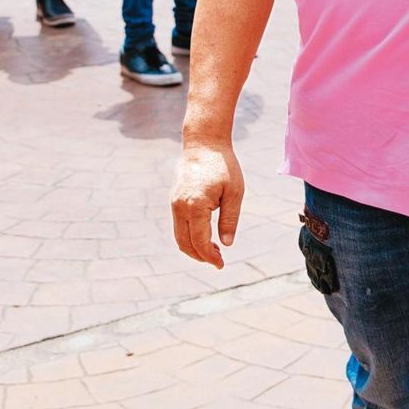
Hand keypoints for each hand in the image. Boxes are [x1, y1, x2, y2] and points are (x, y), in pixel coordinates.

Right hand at [171, 144, 243, 268]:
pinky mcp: (175, 200)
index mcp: (196, 206)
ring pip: (179, 237)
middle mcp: (180, 207)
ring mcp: (175, 204)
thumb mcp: (234, 192)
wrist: (204, 144)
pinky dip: (189, 236)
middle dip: (200, 256)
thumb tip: (226, 244)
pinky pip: (179, 226)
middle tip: (218, 261)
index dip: (209, 257)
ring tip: (213, 251)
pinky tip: (205, 237)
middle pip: (185, 244)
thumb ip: (229, 219)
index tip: (221, 264)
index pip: (199, 242)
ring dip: (193, 248)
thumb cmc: (223, 166)